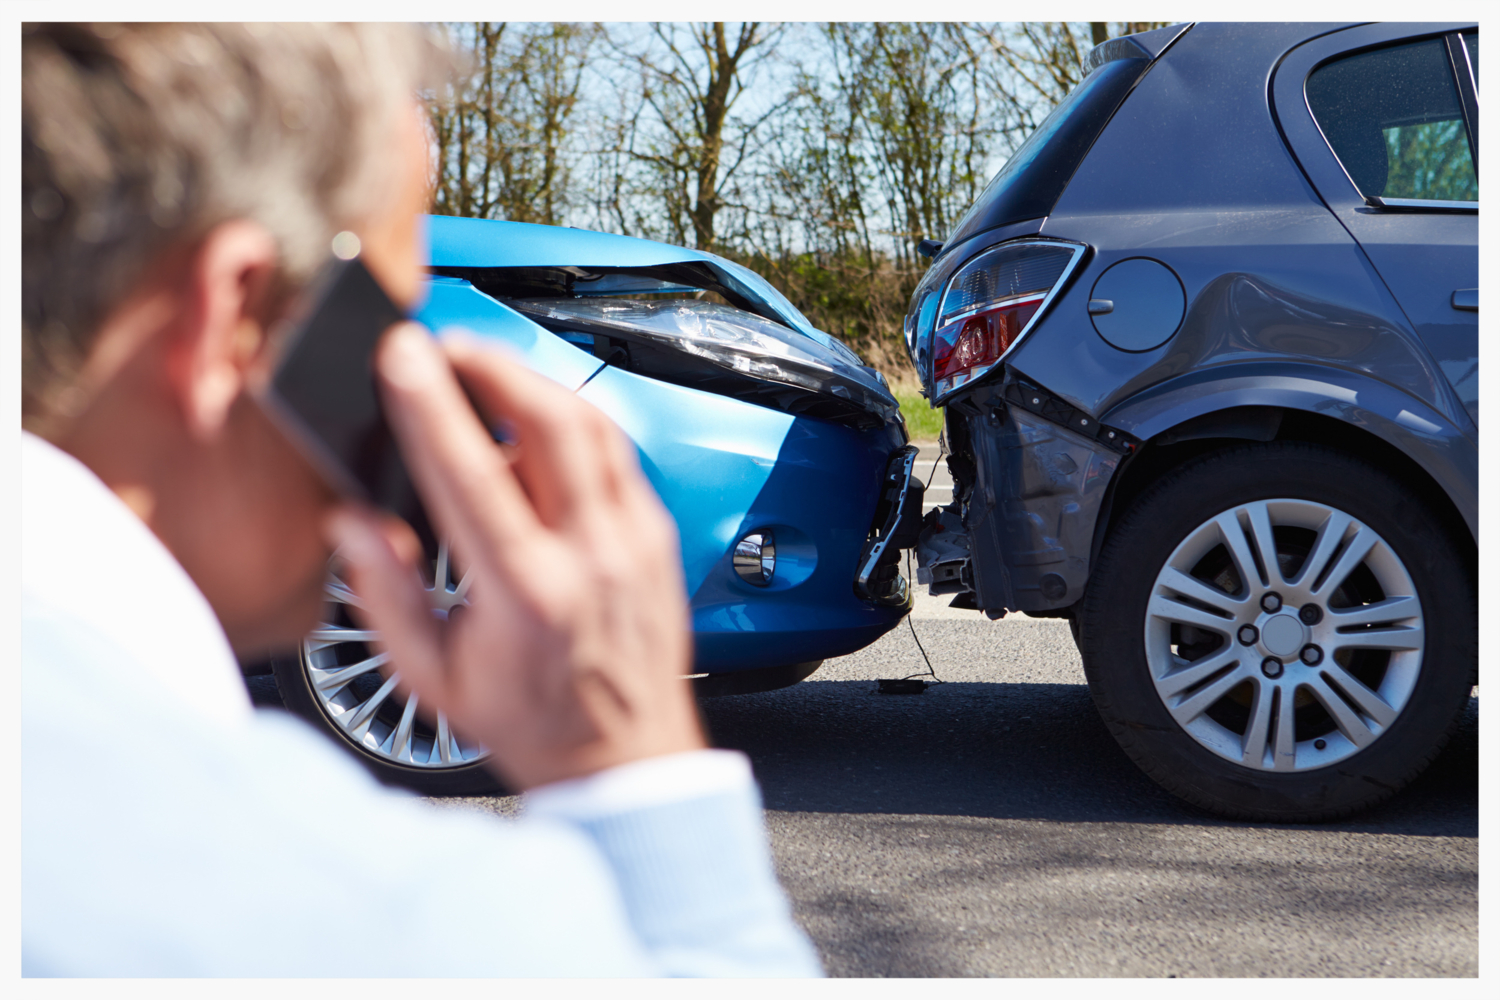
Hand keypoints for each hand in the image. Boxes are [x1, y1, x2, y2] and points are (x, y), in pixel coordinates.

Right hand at [325, 323, 704, 790]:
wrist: (626, 760)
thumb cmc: (531, 722)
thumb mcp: (433, 677)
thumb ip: (385, 594)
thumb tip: (352, 521)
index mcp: (527, 593)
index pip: (472, 472)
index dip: (431, 404)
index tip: (401, 354)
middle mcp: (591, 556)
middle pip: (551, 421)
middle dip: (492, 364)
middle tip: (445, 346)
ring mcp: (635, 541)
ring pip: (593, 425)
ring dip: (534, 383)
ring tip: (484, 372)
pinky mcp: (658, 535)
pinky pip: (616, 453)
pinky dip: (572, 423)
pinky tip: (535, 425)